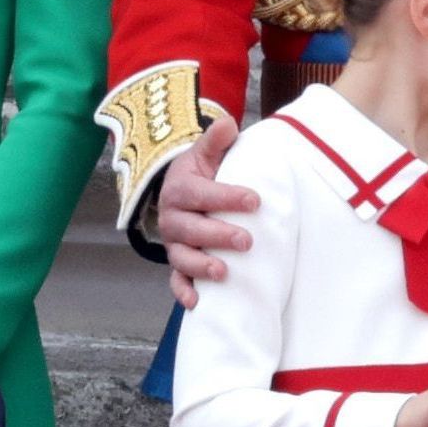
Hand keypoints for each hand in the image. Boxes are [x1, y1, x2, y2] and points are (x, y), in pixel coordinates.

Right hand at [155, 116, 258, 307]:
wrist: (180, 193)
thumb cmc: (201, 174)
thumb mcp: (205, 154)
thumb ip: (216, 141)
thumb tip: (228, 122)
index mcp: (180, 189)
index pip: (201, 194)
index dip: (226, 197)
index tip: (255, 200)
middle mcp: (173, 218)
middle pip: (190, 229)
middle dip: (217, 236)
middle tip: (246, 240)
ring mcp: (175, 243)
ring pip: (182, 257)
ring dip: (200, 266)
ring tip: (223, 273)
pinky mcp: (177, 263)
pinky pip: (175, 280)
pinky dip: (183, 292)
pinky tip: (197, 303)